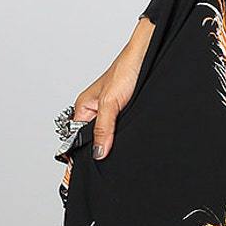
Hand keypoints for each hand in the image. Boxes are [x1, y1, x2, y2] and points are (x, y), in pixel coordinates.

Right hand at [72, 20, 153, 158]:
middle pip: (93, 139)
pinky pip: (123, 129)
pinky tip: (131, 141)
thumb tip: (98, 153)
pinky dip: (125, 136)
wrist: (149, 55)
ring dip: (115, 143)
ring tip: (120, 154)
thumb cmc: (126, 69)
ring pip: (109, 136)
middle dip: (100, 150)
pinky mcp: (127, 112)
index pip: (76, 138)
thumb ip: (103, 128)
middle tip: (107, 166)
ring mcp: (112, 112)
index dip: (81, 153)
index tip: (86, 170)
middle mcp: (96, 111)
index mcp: (84, 107)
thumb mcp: (111, 102)